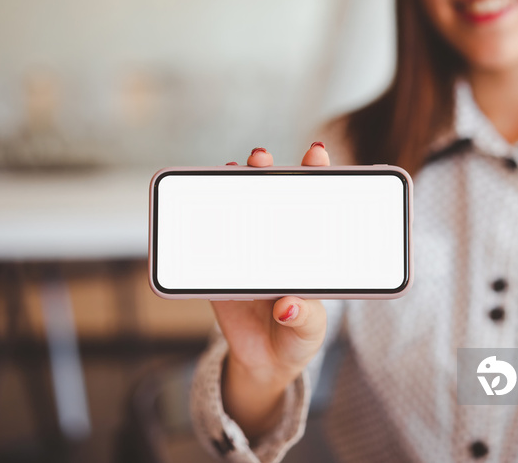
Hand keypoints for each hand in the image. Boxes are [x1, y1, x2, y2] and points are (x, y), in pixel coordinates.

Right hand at [211, 143, 329, 438]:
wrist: (265, 364)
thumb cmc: (297, 338)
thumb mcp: (310, 330)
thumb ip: (304, 318)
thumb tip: (287, 306)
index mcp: (305, 252)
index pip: (313, 206)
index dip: (316, 176)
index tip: (316, 153)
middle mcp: (275, 245)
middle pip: (272, 200)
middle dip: (267, 173)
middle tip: (261, 158)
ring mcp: (246, 256)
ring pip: (240, 214)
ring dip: (234, 189)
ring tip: (232, 171)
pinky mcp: (219, 275)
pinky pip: (210, 248)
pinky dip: (204, 227)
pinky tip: (201, 208)